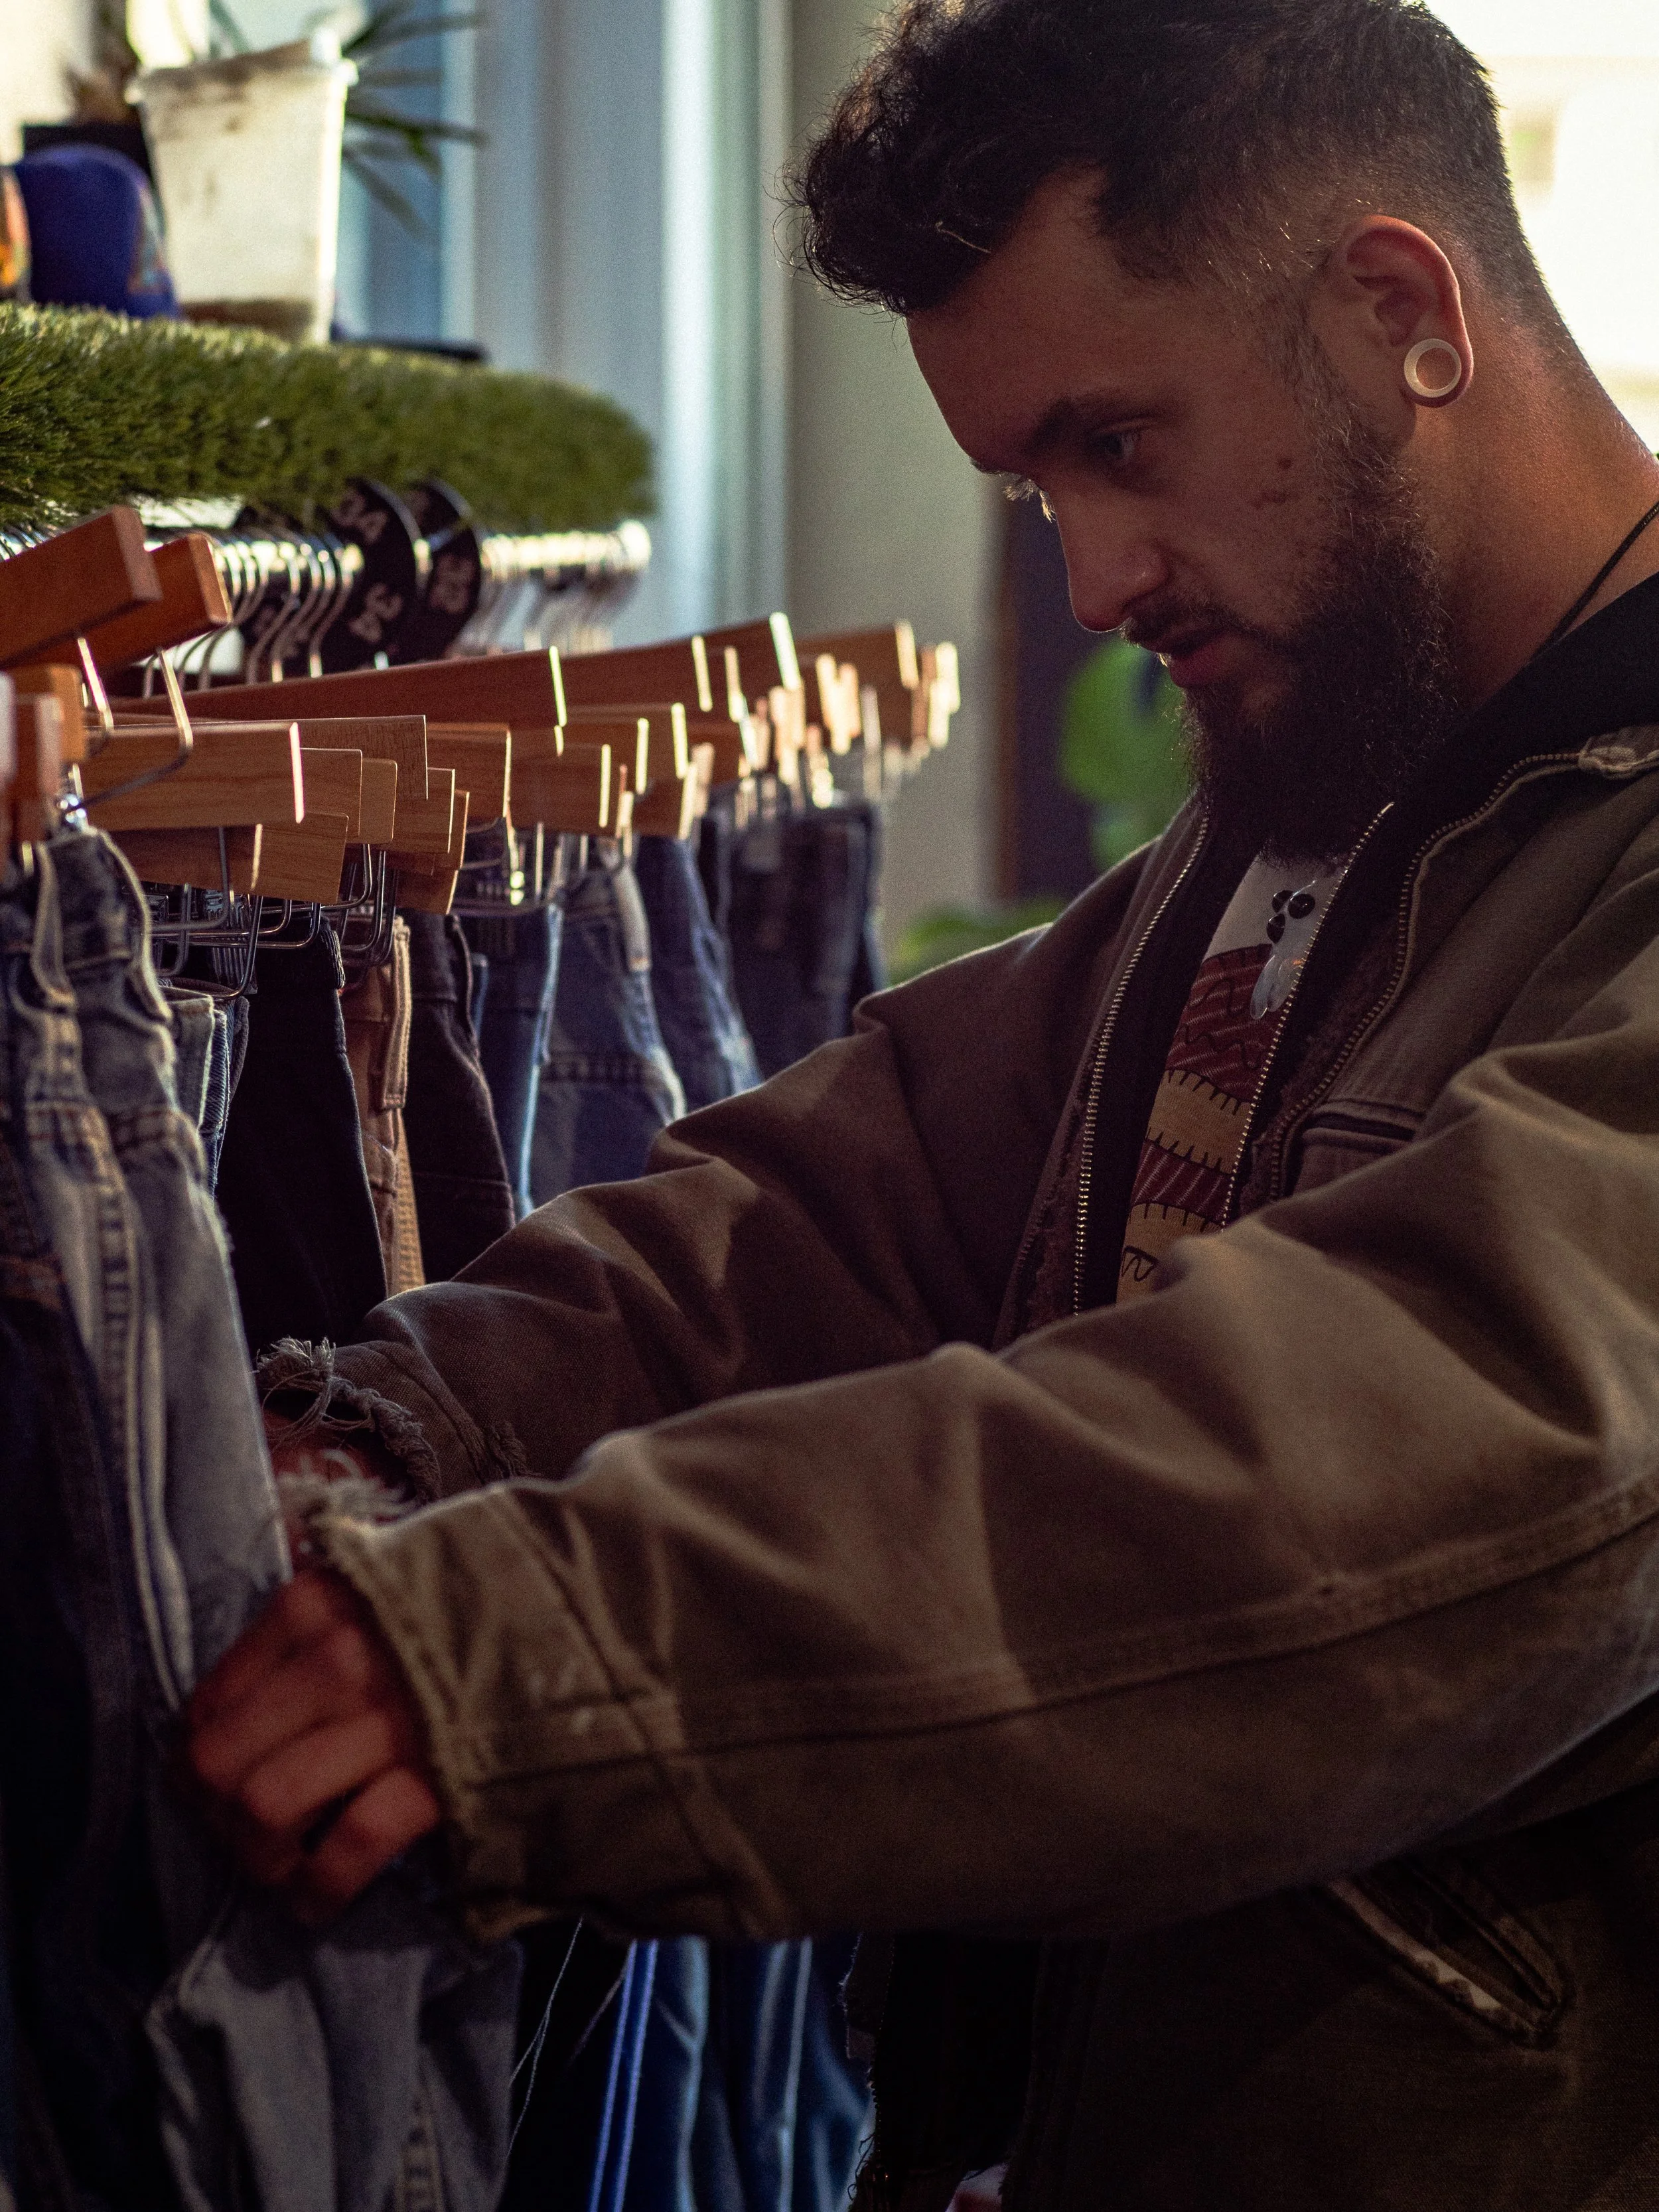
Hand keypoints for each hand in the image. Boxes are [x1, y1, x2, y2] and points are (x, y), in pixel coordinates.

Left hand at [187, 1567, 442, 1922]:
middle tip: (248, 1841)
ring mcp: (388, 1716)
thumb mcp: (384, 1585)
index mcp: (317, 1604)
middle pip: (219, 1763)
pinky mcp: (436, 1772)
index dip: (198, 1763)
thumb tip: (242, 1685)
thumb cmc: (474, 1609)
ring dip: (264, 1859)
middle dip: (219, 1821)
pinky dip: (322, 1887)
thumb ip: (317, 1618)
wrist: (589, 1619)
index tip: (218, 1791)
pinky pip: (350, 1845)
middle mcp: (340, 1655)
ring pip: (267, 1807)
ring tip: (286, 1872)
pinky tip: (321, 1899)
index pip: (207, 1703)